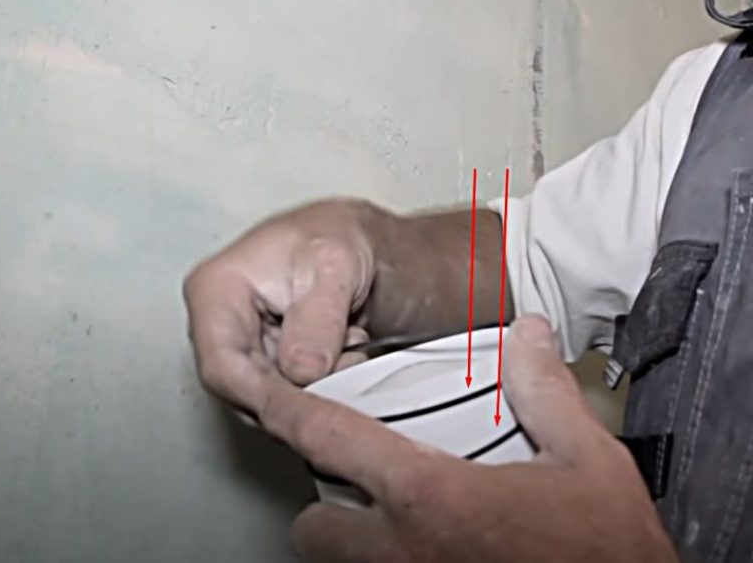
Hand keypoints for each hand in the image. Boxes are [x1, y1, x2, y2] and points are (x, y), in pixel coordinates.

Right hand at [183, 200, 376, 412]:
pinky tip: (346, 357)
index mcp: (215, 290)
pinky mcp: (269, 365)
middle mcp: (219, 325)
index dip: (267, 398)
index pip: (223, 367)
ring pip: (271, 400)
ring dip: (317, 390)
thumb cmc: (338, 237)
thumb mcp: (335, 262)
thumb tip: (302, 370)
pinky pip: (291, 397)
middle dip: (301, 394)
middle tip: (348, 375)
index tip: (312, 413)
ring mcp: (243, 349)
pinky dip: (323, 388)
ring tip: (351, 348)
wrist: (360, 241)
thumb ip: (318, 317)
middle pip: (244, 392)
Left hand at [259, 316, 677, 562]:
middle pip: (311, 526)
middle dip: (321, 499)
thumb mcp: (588, 459)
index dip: (287, 410)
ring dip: (346, 537)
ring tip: (384, 512)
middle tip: (354, 475)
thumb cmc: (608, 549)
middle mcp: (404, 550)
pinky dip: (381, 559)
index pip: (331, 441)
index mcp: (431, 496)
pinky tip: (424, 543)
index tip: (266, 392)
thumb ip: (546, 392)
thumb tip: (529, 334)